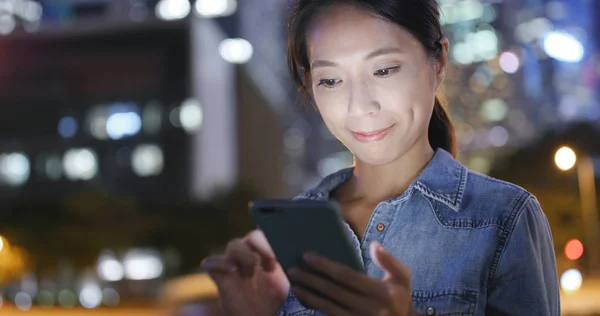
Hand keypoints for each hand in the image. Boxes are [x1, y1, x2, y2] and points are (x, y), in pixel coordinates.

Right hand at [202, 230, 289, 315]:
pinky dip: (218, 263)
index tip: (282, 252)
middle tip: (271, 263)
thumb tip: (305, 255)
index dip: (275, 239)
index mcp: (271, 255)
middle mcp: (253, 256)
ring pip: (234, 245)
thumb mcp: (293, 287)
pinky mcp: (221, 277)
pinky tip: (232, 270)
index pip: (271, 235)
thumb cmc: (280, 306)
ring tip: (251, 272)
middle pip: (252, 237)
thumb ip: (296, 270)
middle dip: (261, 245)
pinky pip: (212, 263)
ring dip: (244, 255)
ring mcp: (236, 266)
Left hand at [288, 241, 415, 315]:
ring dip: (309, 294)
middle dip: (311, 279)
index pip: (347, 276)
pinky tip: (305, 297)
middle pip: (333, 291)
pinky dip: (316, 306)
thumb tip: (374, 244)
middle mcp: (369, 308)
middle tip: (293, 269)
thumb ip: (389, 261)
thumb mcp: (402, 278)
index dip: (325, 266)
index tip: (308, 256)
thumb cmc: (399, 298)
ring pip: (328, 306)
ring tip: (295, 284)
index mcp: (381, 292)